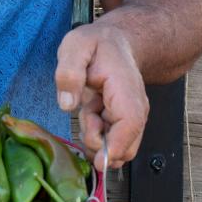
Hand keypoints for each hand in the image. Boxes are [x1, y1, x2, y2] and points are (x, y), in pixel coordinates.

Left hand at [54, 24, 148, 170]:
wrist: (114, 42)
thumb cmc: (96, 44)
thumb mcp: (76, 47)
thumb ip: (69, 73)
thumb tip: (67, 104)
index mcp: (126, 90)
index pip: (130, 124)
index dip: (115, 146)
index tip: (97, 158)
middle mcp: (135, 108)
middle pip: (125, 147)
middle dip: (98, 144)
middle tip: (86, 114)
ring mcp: (131, 118)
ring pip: (114, 149)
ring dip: (94, 138)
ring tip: (88, 108)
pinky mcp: (123, 124)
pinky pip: (108, 143)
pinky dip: (94, 136)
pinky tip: (91, 113)